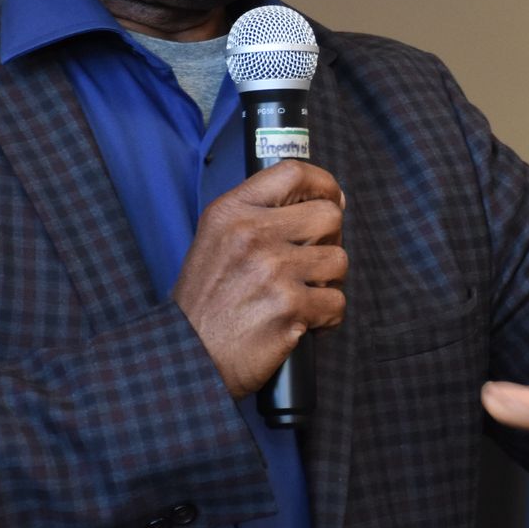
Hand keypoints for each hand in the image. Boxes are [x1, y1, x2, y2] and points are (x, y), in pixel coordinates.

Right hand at [171, 160, 346, 396]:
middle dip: (329, 241)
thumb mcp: (217, 240)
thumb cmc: (207, 302)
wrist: (189, 355)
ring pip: (339, 260)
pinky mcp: (290, 306)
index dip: (324, 184)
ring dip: (328, 282)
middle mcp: (252, 235)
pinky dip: (326, 317)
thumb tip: (325, 200)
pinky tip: (303, 322)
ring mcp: (273, 270)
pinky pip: (337, 302)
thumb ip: (259, 215)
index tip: (332, 199)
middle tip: (311, 262)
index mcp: (231, 212)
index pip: (293, 173)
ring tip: (302, 295)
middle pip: (329, 216)